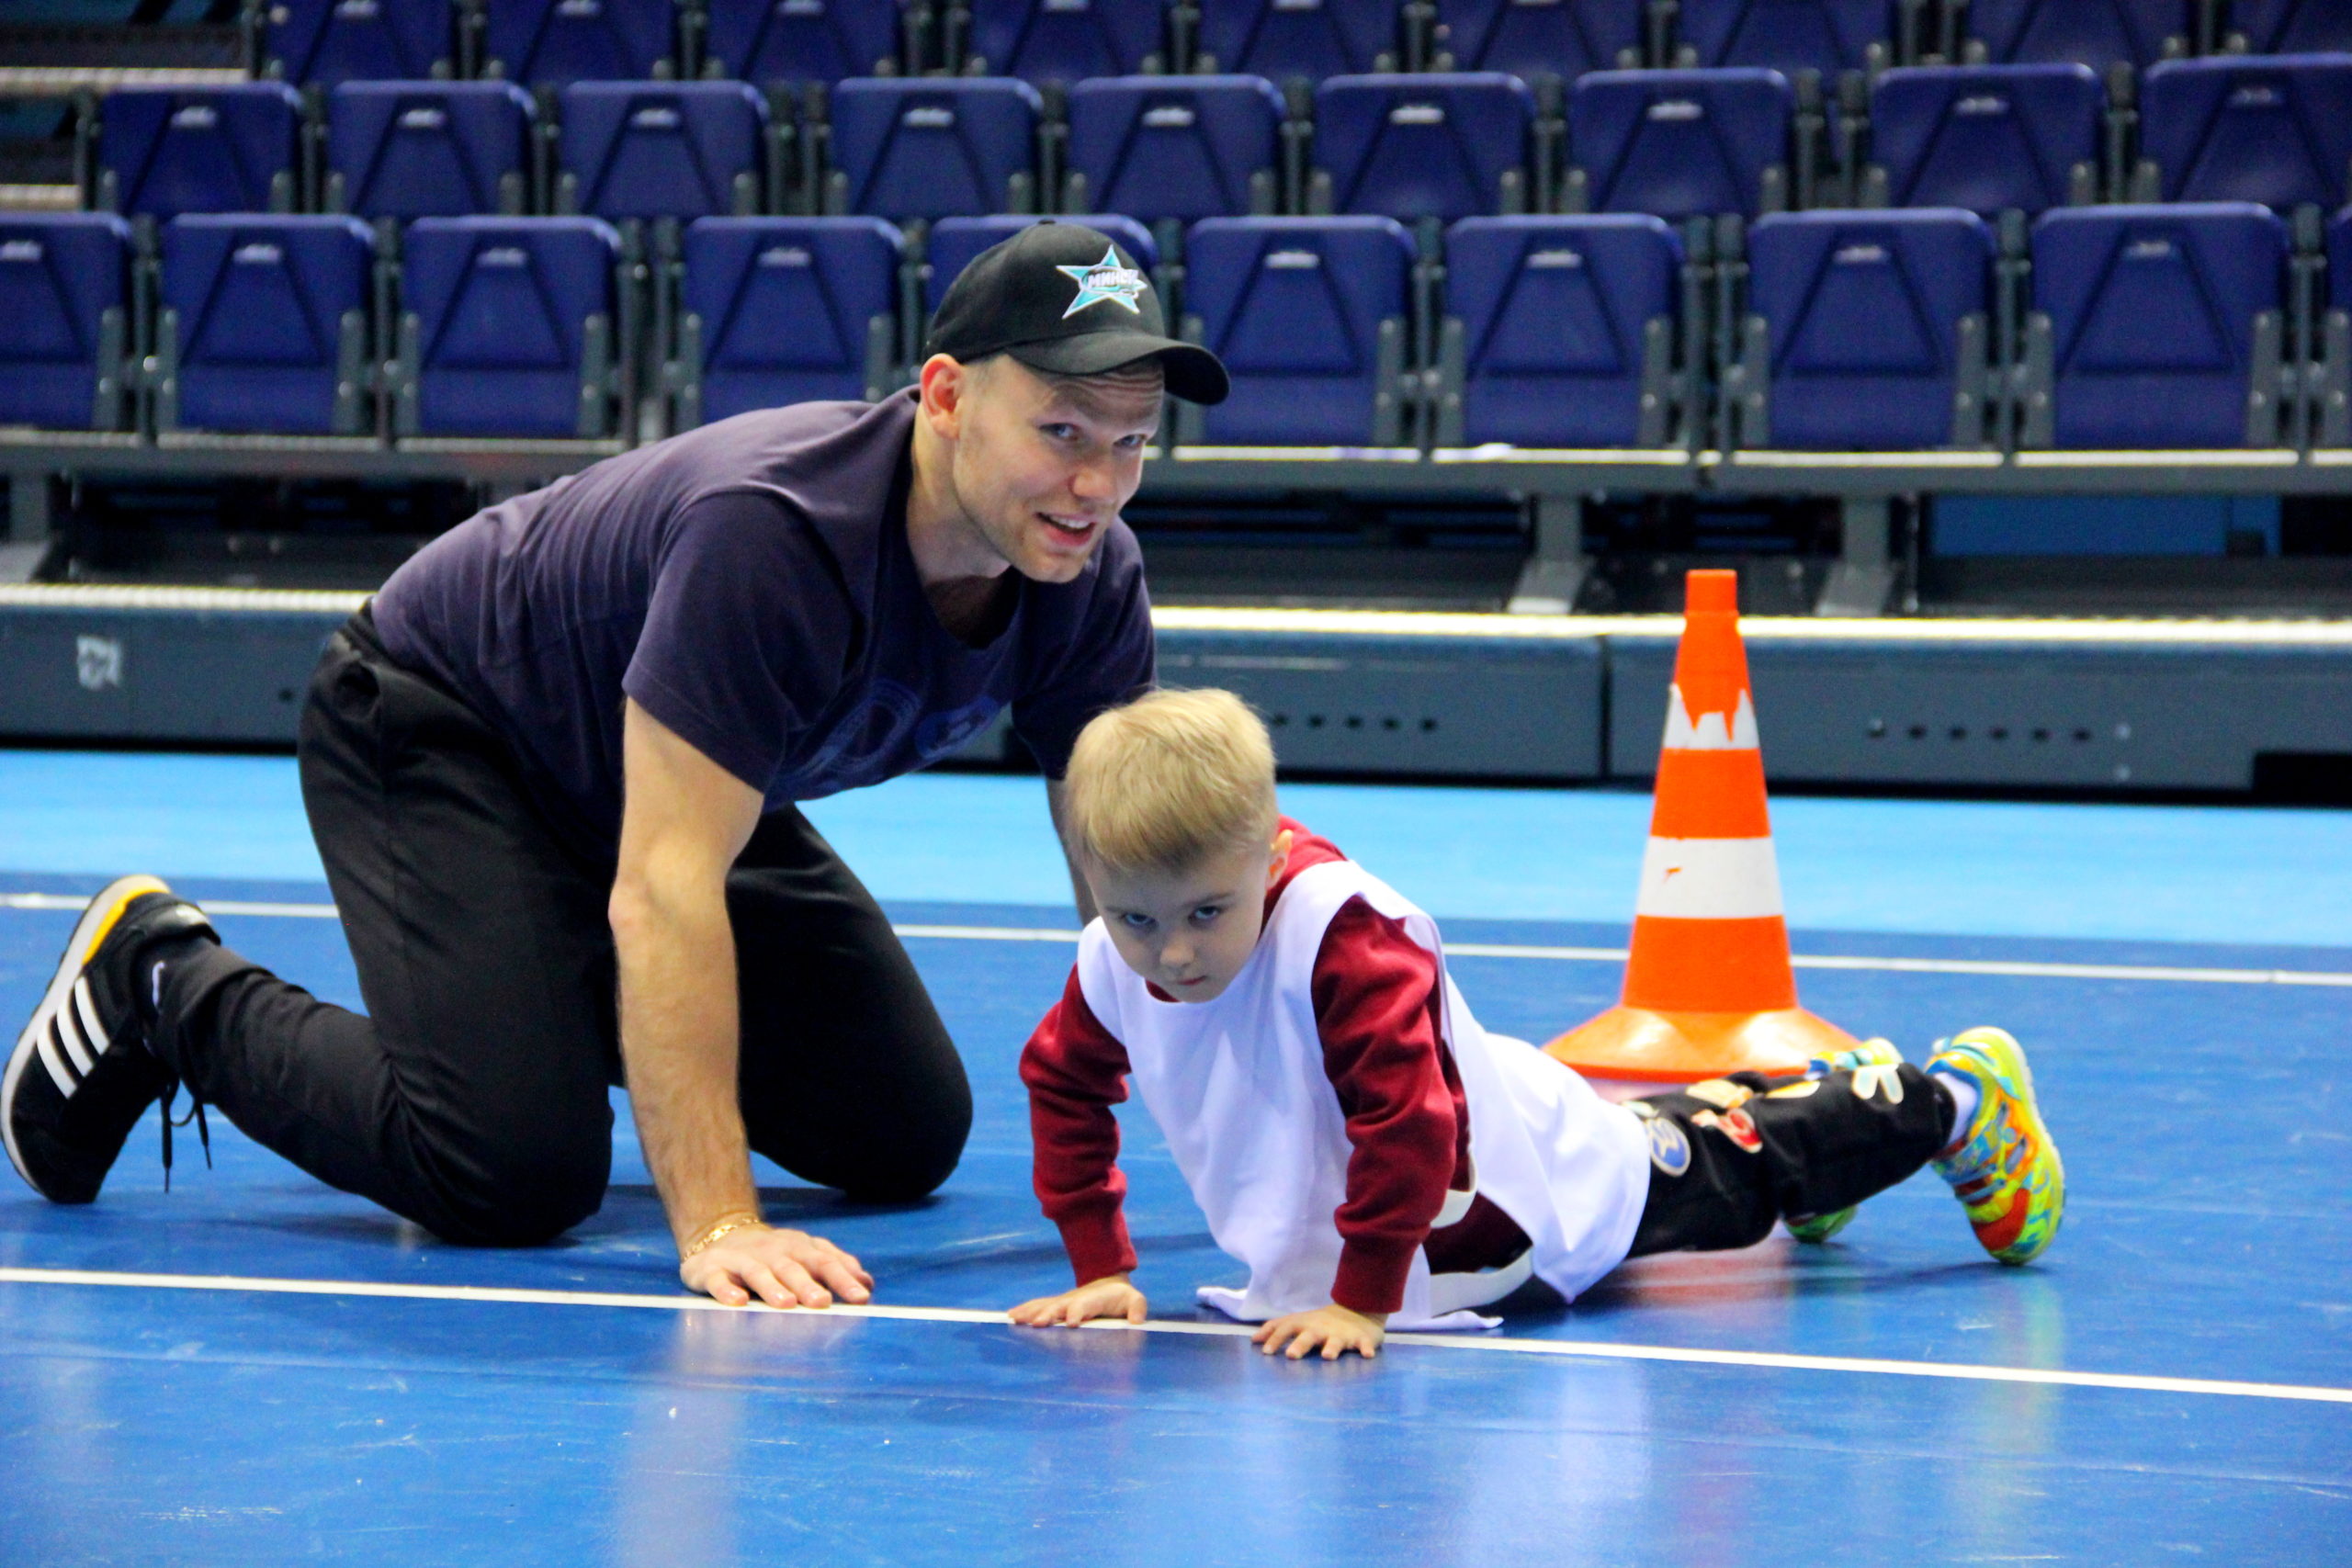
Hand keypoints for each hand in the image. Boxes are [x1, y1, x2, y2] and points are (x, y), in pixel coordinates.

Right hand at [680, 1224, 872, 1308]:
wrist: (719, 1235)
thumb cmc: (773, 1255)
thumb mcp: (805, 1255)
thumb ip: (836, 1267)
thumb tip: (867, 1285)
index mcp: (799, 1248)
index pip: (825, 1262)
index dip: (843, 1279)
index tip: (861, 1298)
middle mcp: (772, 1251)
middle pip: (792, 1267)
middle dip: (808, 1284)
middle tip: (822, 1302)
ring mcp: (741, 1259)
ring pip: (758, 1272)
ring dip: (773, 1287)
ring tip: (786, 1304)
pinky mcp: (712, 1269)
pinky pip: (718, 1280)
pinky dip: (727, 1290)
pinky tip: (738, 1302)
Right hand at [1008, 1274, 1147, 1327]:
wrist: (1108, 1286)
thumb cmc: (1122, 1298)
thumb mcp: (1134, 1300)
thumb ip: (1137, 1308)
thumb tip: (1136, 1322)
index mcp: (1095, 1299)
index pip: (1085, 1304)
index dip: (1078, 1312)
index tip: (1070, 1323)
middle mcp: (1075, 1299)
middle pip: (1060, 1305)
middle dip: (1049, 1314)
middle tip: (1038, 1324)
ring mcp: (1063, 1302)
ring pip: (1045, 1305)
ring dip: (1031, 1312)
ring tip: (1015, 1319)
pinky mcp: (1056, 1306)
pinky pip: (1038, 1307)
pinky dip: (1025, 1310)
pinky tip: (1011, 1316)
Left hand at [1253, 1303, 1386, 1360]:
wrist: (1356, 1311)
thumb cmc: (1320, 1322)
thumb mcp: (1298, 1321)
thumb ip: (1277, 1329)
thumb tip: (1253, 1340)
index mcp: (1305, 1325)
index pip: (1286, 1329)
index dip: (1276, 1339)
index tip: (1265, 1352)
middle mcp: (1321, 1329)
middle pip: (1309, 1336)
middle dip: (1300, 1345)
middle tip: (1292, 1355)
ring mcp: (1341, 1334)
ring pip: (1336, 1341)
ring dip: (1331, 1348)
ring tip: (1328, 1356)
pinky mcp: (1360, 1339)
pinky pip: (1364, 1344)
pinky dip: (1366, 1348)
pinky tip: (1367, 1355)